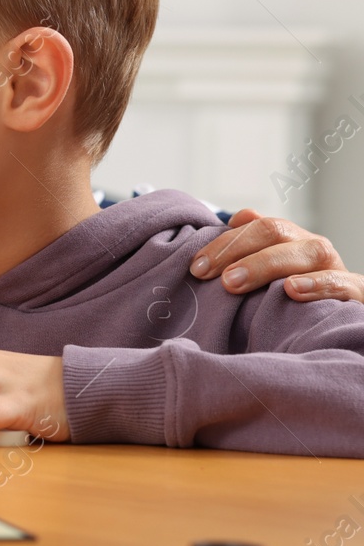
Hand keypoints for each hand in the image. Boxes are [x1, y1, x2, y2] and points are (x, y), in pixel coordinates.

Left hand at [190, 209, 363, 302]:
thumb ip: (250, 249)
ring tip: (233, 282)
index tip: (196, 266)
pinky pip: (340, 283)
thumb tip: (234, 220)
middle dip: (235, 250)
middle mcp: (311, 247)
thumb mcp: (267, 275)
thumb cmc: (291, 300)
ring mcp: (334, 267)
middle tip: (207, 274)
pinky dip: (316, 285)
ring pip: (307, 251)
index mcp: (289, 240)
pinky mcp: (356, 293)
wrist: (339, 325)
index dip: (224, 241)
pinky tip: (292, 290)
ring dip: (265, 264)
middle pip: (275, 232)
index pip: (256, 226)